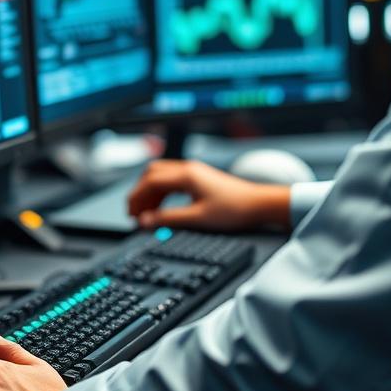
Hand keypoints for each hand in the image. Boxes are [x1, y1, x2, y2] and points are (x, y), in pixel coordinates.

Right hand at [128, 159, 291, 231]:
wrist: (259, 204)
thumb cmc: (234, 210)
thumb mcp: (198, 218)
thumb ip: (168, 219)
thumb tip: (145, 221)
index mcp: (185, 175)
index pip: (149, 182)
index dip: (136, 198)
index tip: (131, 216)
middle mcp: (187, 168)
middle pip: (152, 174)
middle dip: (139, 193)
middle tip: (134, 213)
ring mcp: (193, 171)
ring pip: (161, 176)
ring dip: (150, 193)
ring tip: (147, 213)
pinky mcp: (199, 177)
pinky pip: (172, 180)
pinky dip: (161, 192)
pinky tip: (162, 207)